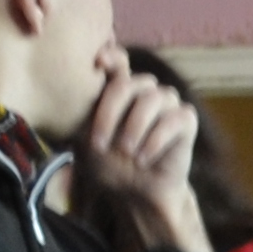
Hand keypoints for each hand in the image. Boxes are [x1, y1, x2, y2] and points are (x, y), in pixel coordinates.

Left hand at [80, 64, 207, 248]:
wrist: (137, 194)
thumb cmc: (109, 165)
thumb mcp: (86, 137)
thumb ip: (80, 110)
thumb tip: (67, 85)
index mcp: (121, 88)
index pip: (118, 60)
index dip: (111, 57)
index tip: (98, 63)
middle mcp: (145, 90)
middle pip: (130, 84)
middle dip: (111, 113)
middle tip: (100, 144)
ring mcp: (167, 103)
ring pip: (153, 100)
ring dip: (135, 128)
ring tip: (126, 153)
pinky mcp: (186, 120)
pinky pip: (174, 120)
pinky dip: (156, 140)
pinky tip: (144, 159)